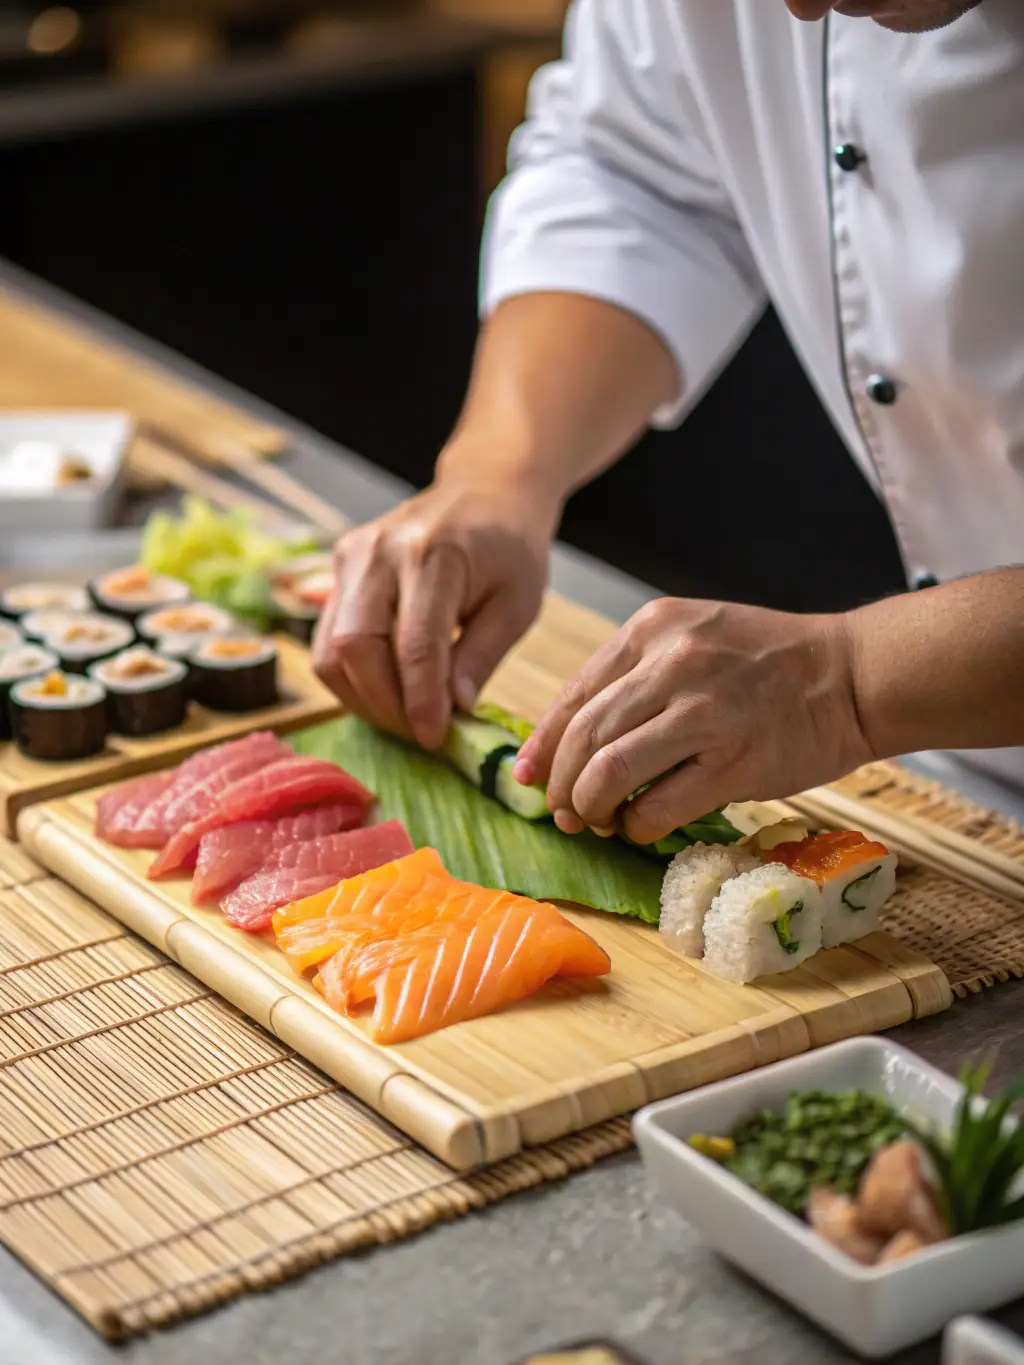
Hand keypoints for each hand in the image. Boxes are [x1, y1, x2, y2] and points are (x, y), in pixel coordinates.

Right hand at [312, 460, 554, 749]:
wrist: (486, 491)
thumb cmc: (510, 550)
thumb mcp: (517, 605)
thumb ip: (481, 657)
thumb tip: (452, 711)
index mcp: (435, 554)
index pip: (416, 644)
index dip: (421, 701)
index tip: (434, 738)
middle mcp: (382, 550)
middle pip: (356, 646)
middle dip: (385, 704)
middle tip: (418, 732)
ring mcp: (352, 555)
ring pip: (330, 649)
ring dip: (362, 697)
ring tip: (403, 716)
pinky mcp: (339, 566)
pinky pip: (326, 639)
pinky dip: (350, 678)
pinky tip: (385, 692)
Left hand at [513, 597, 871, 842]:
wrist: (853, 674)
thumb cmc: (771, 660)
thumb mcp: (694, 636)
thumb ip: (636, 673)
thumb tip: (573, 735)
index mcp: (653, 628)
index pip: (575, 694)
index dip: (544, 744)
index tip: (528, 775)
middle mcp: (673, 664)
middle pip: (584, 737)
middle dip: (562, 784)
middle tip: (564, 811)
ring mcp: (705, 713)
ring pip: (609, 772)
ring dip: (591, 808)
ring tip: (597, 821)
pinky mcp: (736, 761)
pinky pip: (659, 806)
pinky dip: (637, 826)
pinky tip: (642, 827)